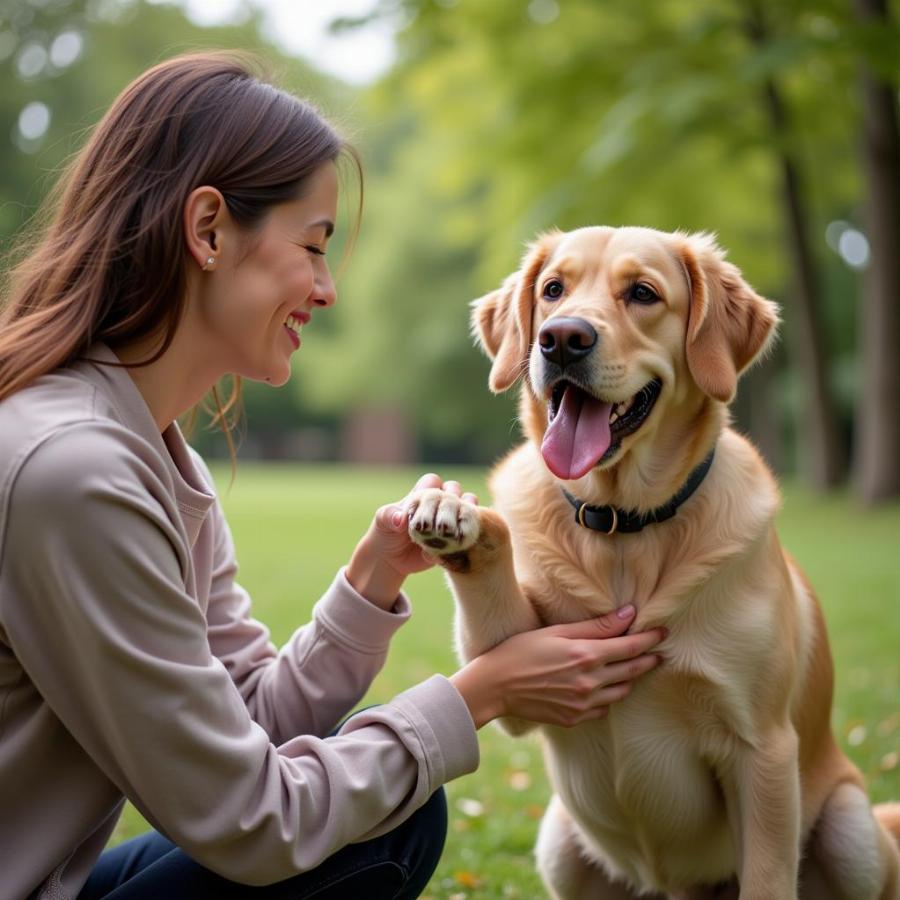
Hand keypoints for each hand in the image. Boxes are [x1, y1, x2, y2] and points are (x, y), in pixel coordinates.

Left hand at [346, 473, 478, 609]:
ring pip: (468, 508)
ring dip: (464, 516)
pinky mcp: (455, 538)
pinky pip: (467, 533)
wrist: (391, 558)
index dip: (431, 489)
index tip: (423, 504)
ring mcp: (450, 520)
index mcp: (422, 494)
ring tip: (450, 532)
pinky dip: (461, 539)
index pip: (433, 481)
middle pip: (454, 490)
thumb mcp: (382, 522)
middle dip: (450, 503)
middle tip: (439, 523)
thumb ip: (389, 516)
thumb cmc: (386, 532)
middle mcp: (439, 503)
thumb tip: (401, 519)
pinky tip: (452, 547)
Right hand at [449, 606, 664, 728]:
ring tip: (635, 667)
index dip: (650, 639)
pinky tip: (606, 686)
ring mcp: (583, 704)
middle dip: (648, 659)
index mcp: (586, 656)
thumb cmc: (521, 650)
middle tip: (659, 651)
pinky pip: (604, 707)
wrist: (495, 686)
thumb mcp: (557, 631)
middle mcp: (590, 682)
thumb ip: (596, 626)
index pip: (631, 647)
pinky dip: (610, 695)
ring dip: (631, 678)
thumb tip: (629, 614)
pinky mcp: (575, 718)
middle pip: (632, 670)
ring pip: (622, 691)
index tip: (663, 632)